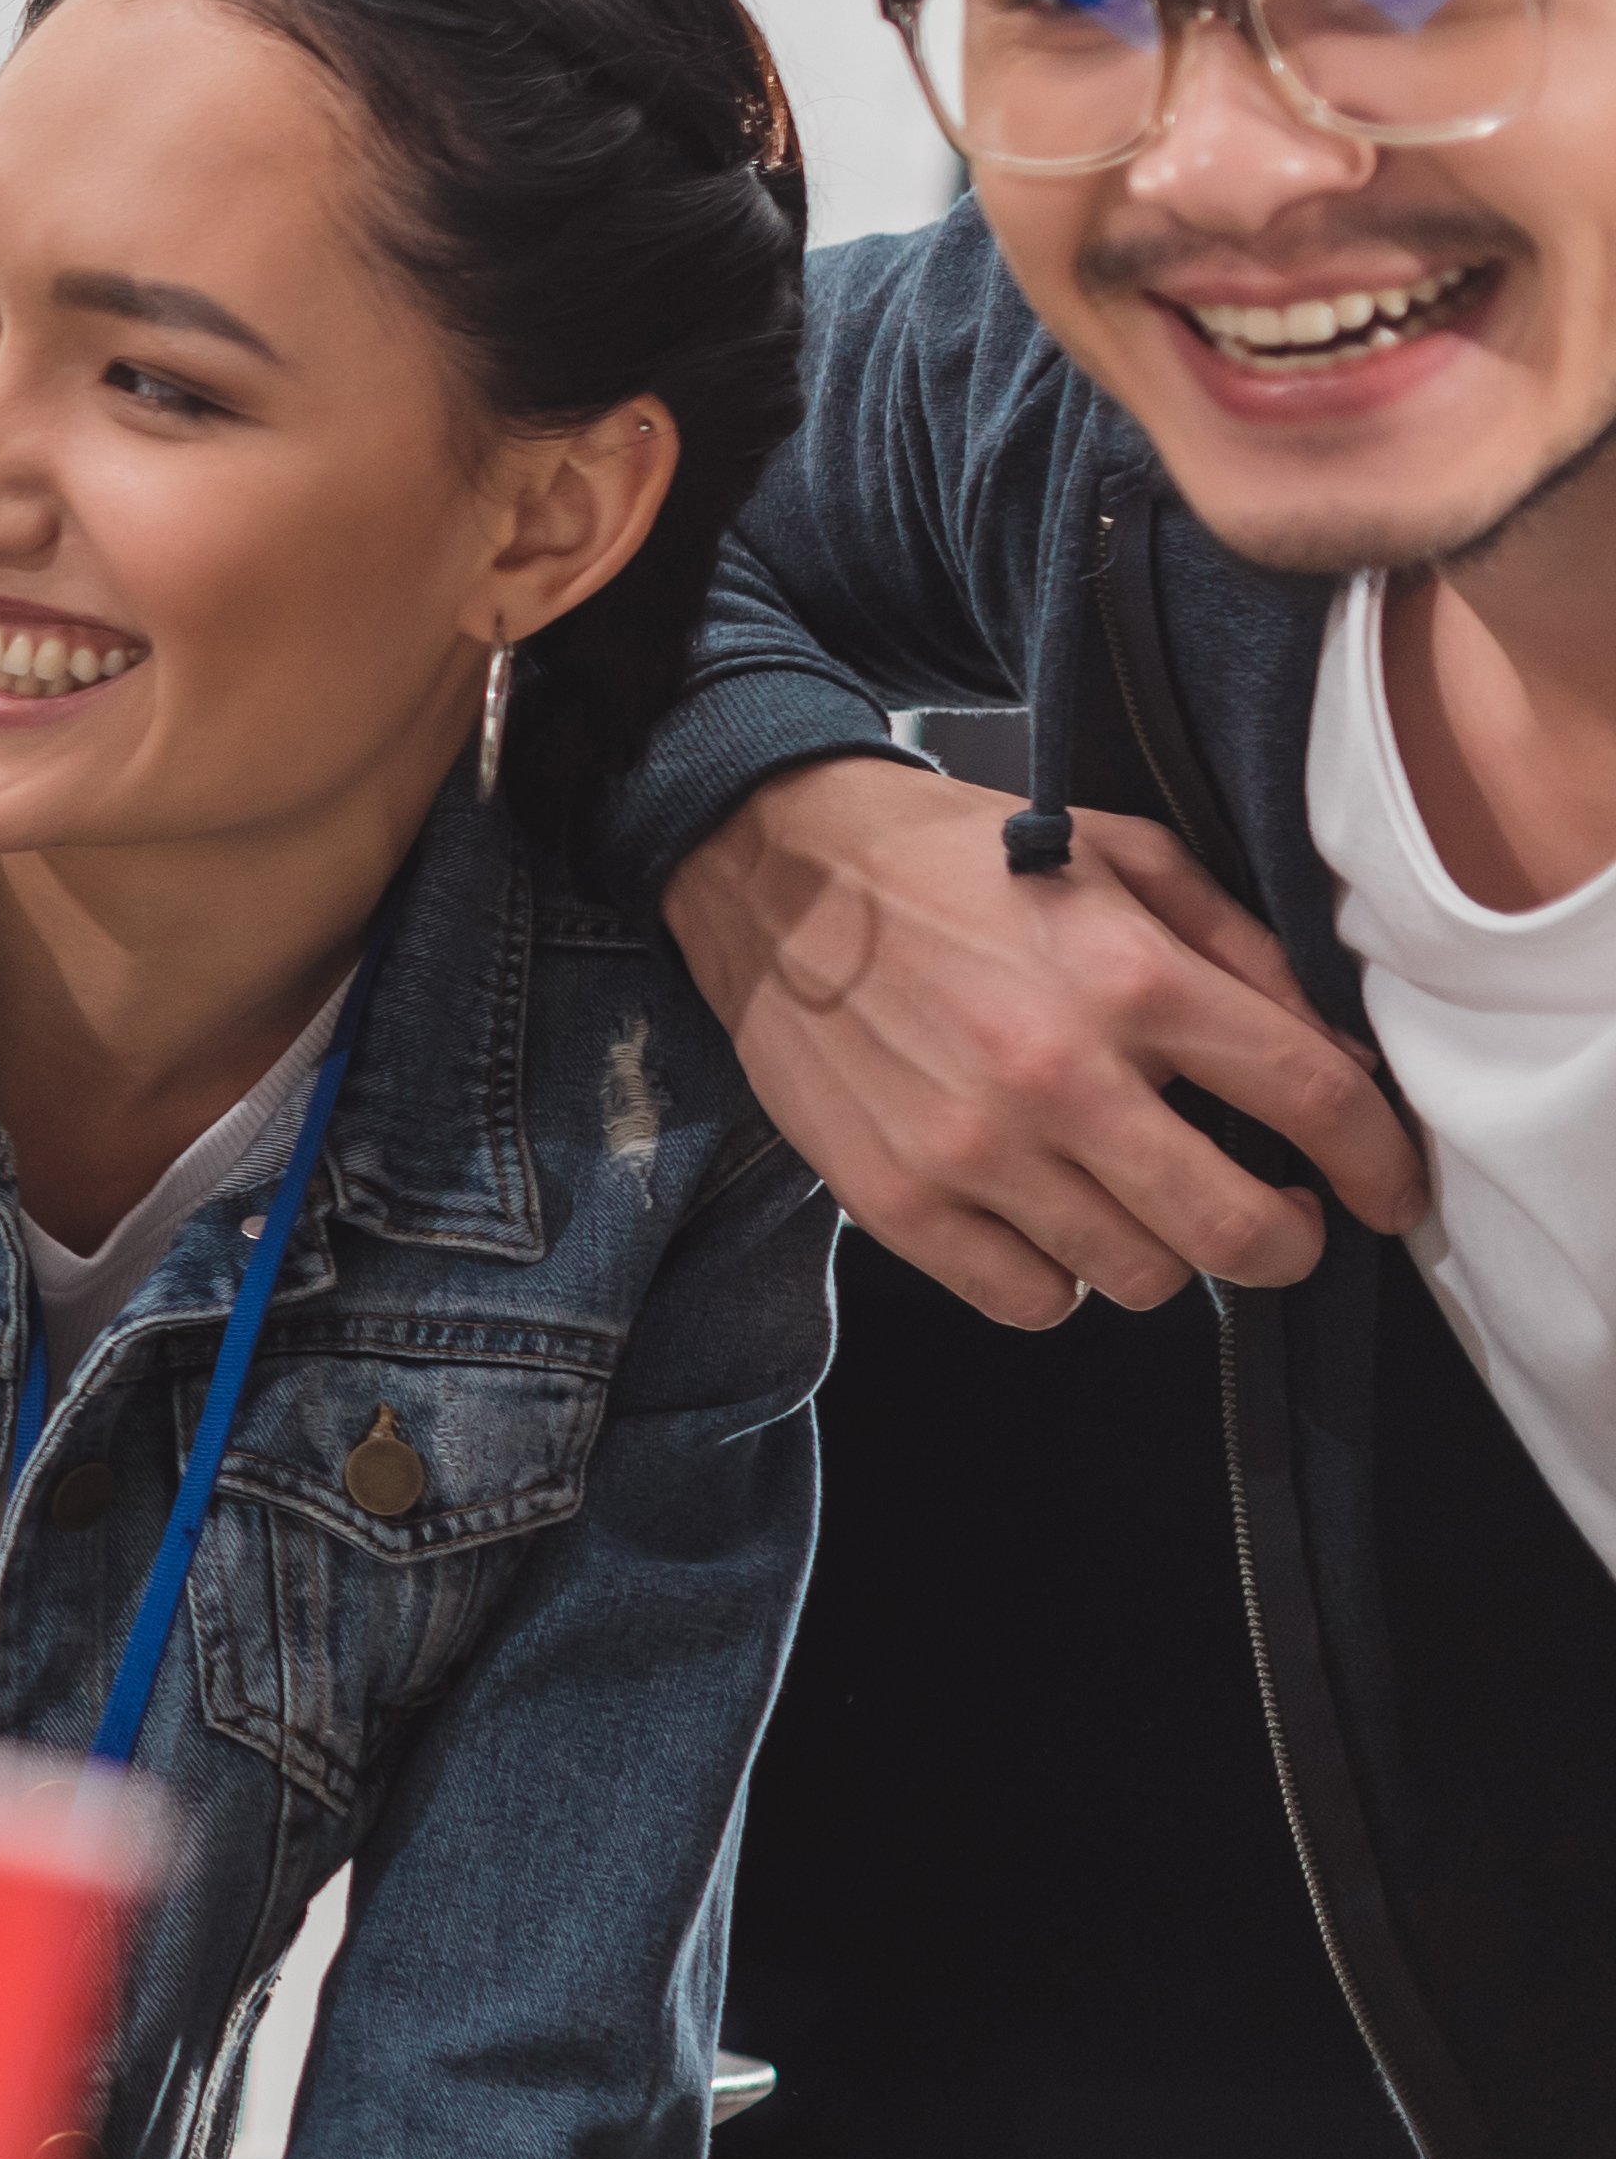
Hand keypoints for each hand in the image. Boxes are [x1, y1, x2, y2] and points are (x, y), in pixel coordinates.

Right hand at [661, 752, 1425, 1321]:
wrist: (772, 873)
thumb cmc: (959, 862)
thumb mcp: (1122, 858)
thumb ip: (1243, 956)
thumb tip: (1337, 1067)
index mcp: (1132, 977)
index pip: (1313, 1101)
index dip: (1380, 1164)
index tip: (1388, 1190)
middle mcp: (1059, 1075)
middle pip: (1238, 1231)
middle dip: (1288, 1241)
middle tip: (1277, 1222)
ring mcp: (971, 1149)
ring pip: (1140, 1280)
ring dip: (1161, 1251)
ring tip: (1132, 1199)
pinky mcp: (896, 1199)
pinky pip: (1031, 1300)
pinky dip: (1058, 1277)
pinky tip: (1045, 1217)